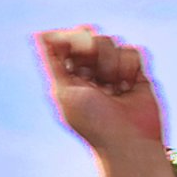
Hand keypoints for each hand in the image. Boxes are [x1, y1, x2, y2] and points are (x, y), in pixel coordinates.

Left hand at [35, 27, 163, 153]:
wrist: (129, 141)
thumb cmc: (93, 122)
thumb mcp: (63, 92)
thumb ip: (50, 62)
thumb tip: (39, 34)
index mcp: (70, 78)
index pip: (68, 43)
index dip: (72, 40)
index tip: (77, 47)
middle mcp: (91, 74)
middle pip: (91, 39)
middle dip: (94, 52)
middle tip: (97, 74)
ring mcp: (114, 73)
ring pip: (112, 42)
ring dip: (112, 64)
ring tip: (115, 87)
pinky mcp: (137, 74)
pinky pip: (133, 51)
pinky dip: (130, 67)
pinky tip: (129, 86)